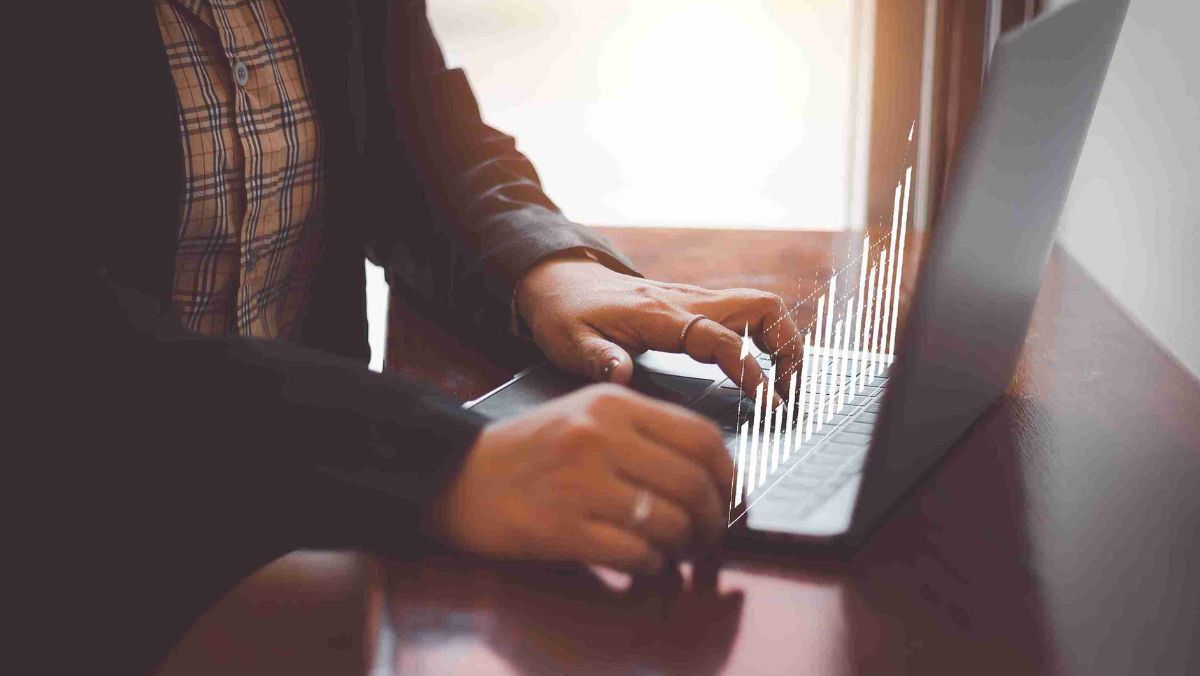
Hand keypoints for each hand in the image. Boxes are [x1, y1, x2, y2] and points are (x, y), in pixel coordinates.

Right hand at [429, 384, 733, 572]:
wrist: (457, 475)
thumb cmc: (530, 450)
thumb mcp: (586, 415)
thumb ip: (644, 432)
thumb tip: (711, 473)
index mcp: (612, 403)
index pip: (701, 436)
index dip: (728, 475)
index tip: (729, 496)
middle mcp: (599, 436)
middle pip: (693, 483)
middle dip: (713, 520)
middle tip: (708, 537)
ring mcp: (580, 482)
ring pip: (670, 522)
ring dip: (683, 547)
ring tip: (674, 551)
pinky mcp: (563, 528)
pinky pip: (636, 555)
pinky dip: (650, 566)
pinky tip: (642, 563)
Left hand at [515, 255, 801, 399]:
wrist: (560, 279)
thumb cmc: (565, 313)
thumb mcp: (568, 341)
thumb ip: (597, 360)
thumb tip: (621, 376)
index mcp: (659, 316)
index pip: (720, 338)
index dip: (749, 369)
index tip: (767, 400)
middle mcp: (686, 302)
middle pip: (760, 308)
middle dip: (787, 347)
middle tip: (788, 391)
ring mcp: (694, 301)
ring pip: (759, 307)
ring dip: (782, 340)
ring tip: (784, 383)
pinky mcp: (695, 306)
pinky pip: (744, 313)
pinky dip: (764, 338)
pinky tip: (760, 369)